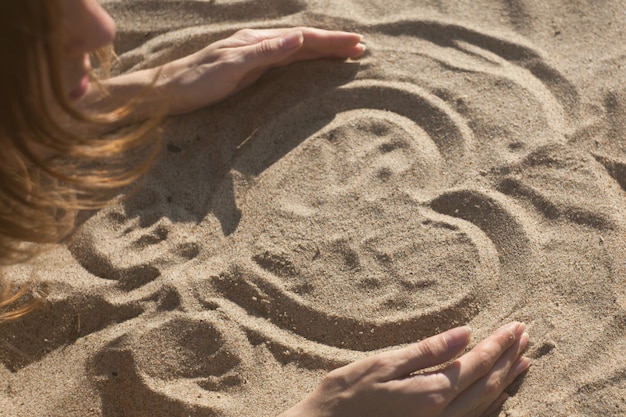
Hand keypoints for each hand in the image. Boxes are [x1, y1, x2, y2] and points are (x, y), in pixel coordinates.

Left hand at [161, 27, 364, 113]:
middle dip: (332, 43)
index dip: (330, 41)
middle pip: (302, 41)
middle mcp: (257, 44)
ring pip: (295, 49)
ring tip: (344, 52)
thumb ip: (264, 52)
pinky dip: (303, 58)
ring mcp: (253, 56)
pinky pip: (284, 61)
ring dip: (321, 50)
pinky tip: (308, 60)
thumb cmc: (195, 81)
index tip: (356, 44)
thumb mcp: (230, 67)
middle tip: (360, 48)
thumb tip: (297, 37)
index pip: (301, 38)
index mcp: (257, 42)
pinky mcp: (248, 69)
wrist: (167, 92)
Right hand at [280, 322, 529, 416]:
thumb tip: (464, 335)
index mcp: (431, 392)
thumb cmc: (348, 394)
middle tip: (524, 335)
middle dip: (507, 357)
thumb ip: (427, 352)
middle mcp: (443, 415)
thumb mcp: (384, 365)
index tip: (516, 326)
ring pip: (485, 403)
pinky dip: (491, 401)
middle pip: (487, 383)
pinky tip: (496, 390)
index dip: (499, 343)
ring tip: (522, 359)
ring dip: (504, 378)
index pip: (476, 362)